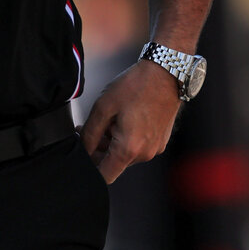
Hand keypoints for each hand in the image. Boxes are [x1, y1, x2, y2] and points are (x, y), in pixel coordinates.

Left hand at [80, 59, 182, 182]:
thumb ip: (89, 135)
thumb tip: (83, 150)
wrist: (166, 72)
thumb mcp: (103, 107)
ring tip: (107, 119)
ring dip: (113, 143)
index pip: (104, 176)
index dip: (89, 168)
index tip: (82, 153)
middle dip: (98, 150)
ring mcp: (155, 148)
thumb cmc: (135, 86)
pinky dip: (128, 138)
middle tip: (87, 129)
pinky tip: (124, 118)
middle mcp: (144, 154)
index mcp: (129, 149)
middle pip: (114, 164)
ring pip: (125, 155)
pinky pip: (138, 147)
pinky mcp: (161, 141)